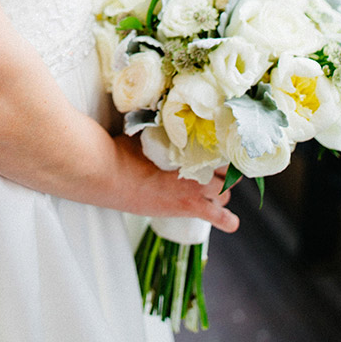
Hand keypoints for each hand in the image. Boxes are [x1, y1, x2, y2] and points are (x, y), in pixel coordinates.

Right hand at [114, 135, 238, 232]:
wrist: (110, 175)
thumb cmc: (123, 153)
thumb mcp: (145, 136)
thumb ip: (161, 131)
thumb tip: (164, 120)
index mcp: (186, 147)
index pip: (217, 149)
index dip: (220, 151)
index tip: (219, 149)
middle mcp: (195, 166)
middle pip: (225, 170)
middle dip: (224, 171)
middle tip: (215, 170)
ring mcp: (194, 188)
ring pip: (224, 193)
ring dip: (222, 192)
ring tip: (213, 190)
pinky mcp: (188, 207)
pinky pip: (218, 217)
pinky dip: (226, 220)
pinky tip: (231, 222)